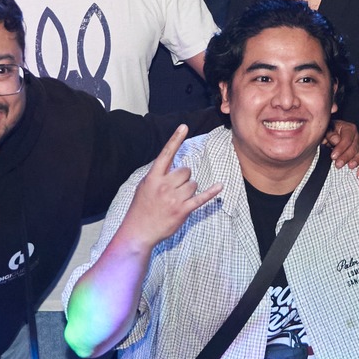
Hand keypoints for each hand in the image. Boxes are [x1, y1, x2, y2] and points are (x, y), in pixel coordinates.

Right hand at [120, 125, 221, 248]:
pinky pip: (201, 198)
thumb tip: (171, 164)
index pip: (166, 154)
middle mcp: (165, 185)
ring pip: (193, 184)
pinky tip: (220, 186)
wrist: (138, 232)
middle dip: (184, 178)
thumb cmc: (140, 208)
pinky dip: (211, 192)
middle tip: (174, 190)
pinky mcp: (183, 210)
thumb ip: (157, 175)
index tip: (184, 126)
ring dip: (188, 190)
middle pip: (186, 171)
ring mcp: (175, 198)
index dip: (175, 140)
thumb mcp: (144, 187)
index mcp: (153, 178)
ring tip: (176, 201)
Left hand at [324, 118, 358, 168]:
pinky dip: (358, 163)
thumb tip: (336, 140)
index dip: (341, 148)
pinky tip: (353, 167)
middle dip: (345, 157)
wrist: (328, 138)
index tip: (333, 156)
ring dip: (354, 161)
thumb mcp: (327, 131)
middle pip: (353, 147)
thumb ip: (331, 134)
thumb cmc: (328, 134)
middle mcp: (356, 135)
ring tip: (349, 166)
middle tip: (338, 164)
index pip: (347, 139)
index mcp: (349, 128)